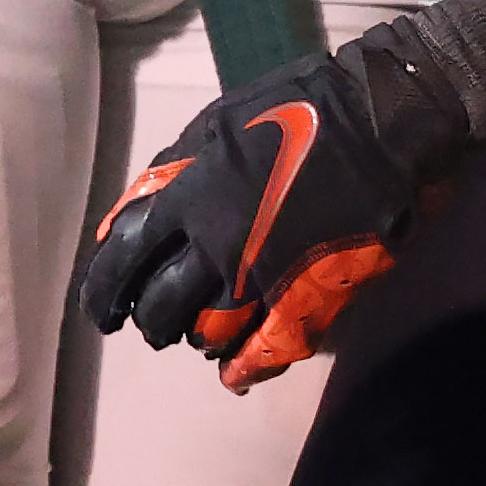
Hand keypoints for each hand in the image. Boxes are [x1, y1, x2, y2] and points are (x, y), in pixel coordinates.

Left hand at [76, 27, 466, 389]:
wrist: (384, 124)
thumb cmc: (300, 109)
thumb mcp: (218, 123)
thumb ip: (171, 172)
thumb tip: (127, 215)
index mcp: (191, 196)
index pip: (126, 258)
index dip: (104, 290)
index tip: (101, 311)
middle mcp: (218, 245)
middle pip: (162, 307)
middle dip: (152, 321)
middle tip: (155, 322)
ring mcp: (263, 278)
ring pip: (208, 334)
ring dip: (197, 339)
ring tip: (198, 337)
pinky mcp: (309, 298)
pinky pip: (265, 350)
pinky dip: (244, 369)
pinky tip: (234, 376)